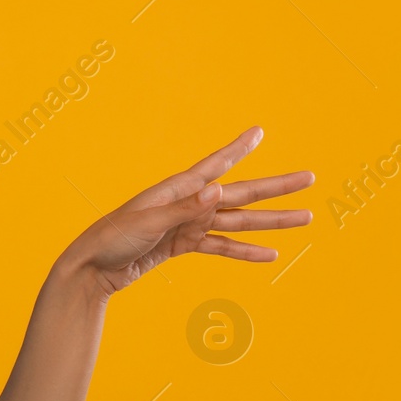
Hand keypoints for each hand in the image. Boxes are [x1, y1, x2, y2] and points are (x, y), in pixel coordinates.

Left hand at [66, 126, 313, 300]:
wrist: (91, 269)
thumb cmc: (112, 239)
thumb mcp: (148, 223)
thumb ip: (185, 209)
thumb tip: (219, 189)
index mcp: (176, 190)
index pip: (215, 165)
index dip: (239, 148)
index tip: (260, 131)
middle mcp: (186, 203)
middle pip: (239, 195)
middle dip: (275, 188)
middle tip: (310, 178)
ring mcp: (186, 225)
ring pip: (237, 222)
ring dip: (270, 222)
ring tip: (306, 219)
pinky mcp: (182, 246)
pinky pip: (220, 247)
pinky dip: (244, 251)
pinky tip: (270, 254)